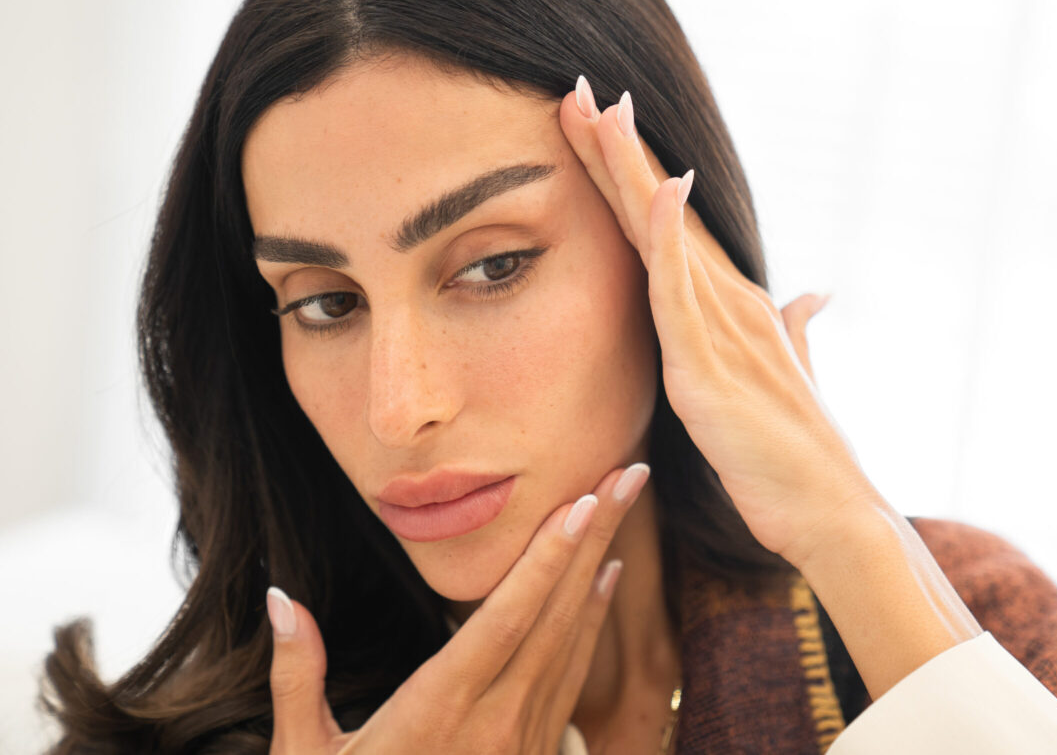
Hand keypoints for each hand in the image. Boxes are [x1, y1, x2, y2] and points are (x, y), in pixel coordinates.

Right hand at [264, 462, 649, 753]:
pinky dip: (592, 623)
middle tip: (631, 474)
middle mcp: (495, 723)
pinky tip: (605, 585)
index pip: (506, 619)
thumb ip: (297, 677)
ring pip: (573, 641)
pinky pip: (573, 677)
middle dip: (596, 537)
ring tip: (624, 507)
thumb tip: (279, 598)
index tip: (583, 502)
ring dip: (600, 569)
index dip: (547, 558)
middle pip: (557, 613)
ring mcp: (524, 742)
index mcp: (439, 713)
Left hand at [559, 77, 870, 568]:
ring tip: (600, 109)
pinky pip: (684, 294)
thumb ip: (797, 333)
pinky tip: (662, 188)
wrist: (832, 513)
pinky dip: (671, 239)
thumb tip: (815, 296)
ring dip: (634, 169)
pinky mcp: (713, 368)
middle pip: (664, 211)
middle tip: (582, 88)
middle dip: (621, 149)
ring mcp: (725, 330)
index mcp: (737, 307)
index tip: (601, 124)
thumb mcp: (792, 381)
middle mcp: (732, 303)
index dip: (636, 173)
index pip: (673, 226)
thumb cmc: (802, 457)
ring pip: (668, 234)